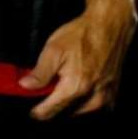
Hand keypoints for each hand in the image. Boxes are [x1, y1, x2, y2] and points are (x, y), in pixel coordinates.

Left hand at [19, 1, 135, 120]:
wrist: (109, 25)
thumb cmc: (82, 34)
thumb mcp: (54, 49)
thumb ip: (40, 73)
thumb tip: (25, 87)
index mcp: (76, 88)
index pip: (50, 111)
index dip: (37, 111)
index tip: (31, 110)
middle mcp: (92, 97)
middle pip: (64, 113)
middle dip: (52, 105)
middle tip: (43, 92)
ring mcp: (105, 97)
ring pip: (79, 111)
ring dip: (67, 104)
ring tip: (60, 87)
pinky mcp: (112, 93)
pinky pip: (92, 105)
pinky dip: (82, 101)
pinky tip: (77, 87)